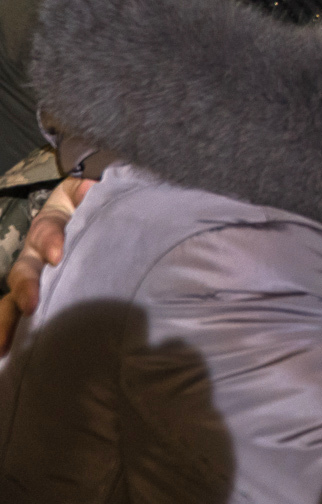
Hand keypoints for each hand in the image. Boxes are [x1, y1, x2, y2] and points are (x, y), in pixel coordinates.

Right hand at [0, 176, 91, 355]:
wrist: (89, 218)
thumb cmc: (87, 207)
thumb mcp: (85, 193)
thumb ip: (86, 189)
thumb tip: (91, 187)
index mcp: (49, 230)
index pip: (46, 233)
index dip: (51, 240)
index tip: (58, 254)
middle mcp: (35, 259)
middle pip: (23, 273)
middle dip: (24, 289)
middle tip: (29, 305)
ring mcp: (34, 283)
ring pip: (12, 303)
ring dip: (6, 322)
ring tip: (2, 346)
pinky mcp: (38, 303)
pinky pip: (19, 321)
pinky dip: (10, 336)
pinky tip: (6, 356)